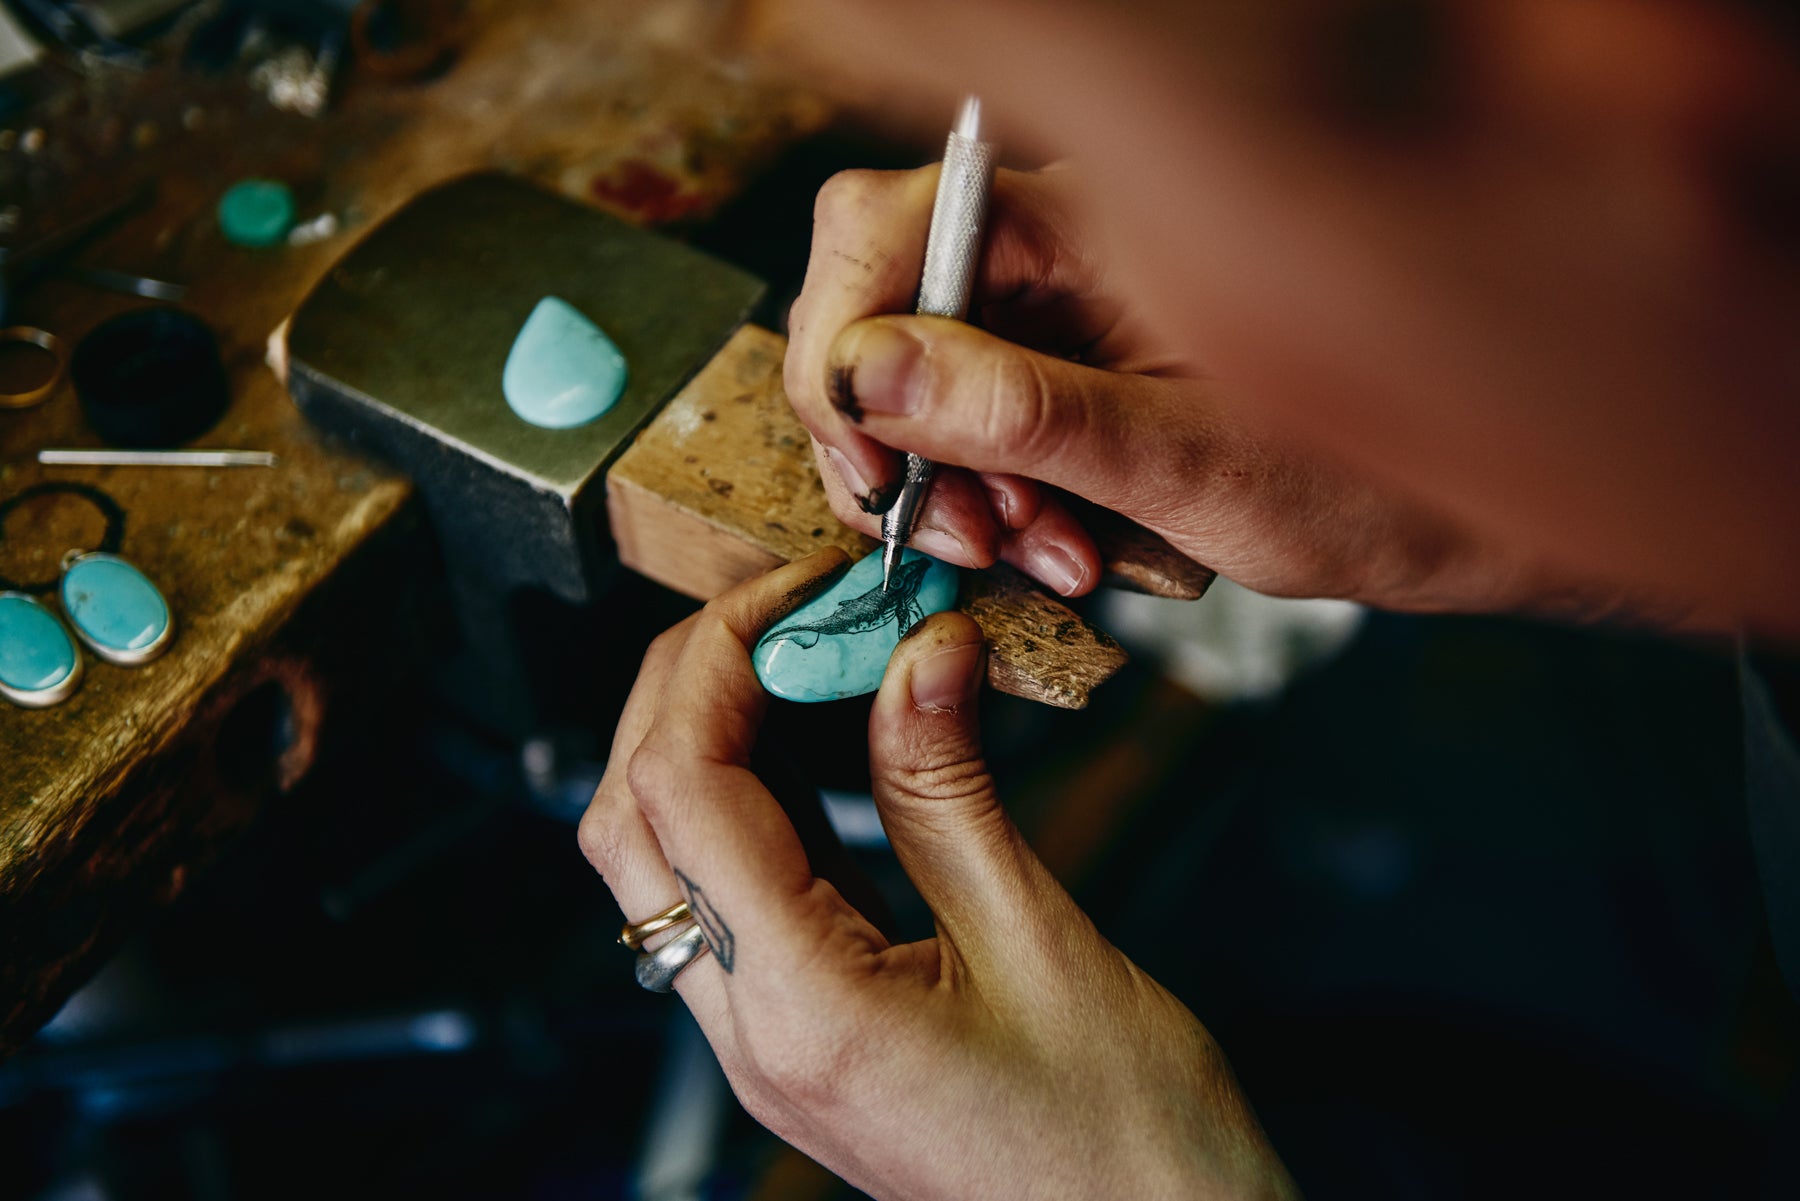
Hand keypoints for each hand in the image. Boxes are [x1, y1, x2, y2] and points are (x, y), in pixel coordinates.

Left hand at [578, 550, 1298, 1199]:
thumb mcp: (1043, 941)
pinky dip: (760, 804)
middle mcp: (752, 1036)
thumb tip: (914, 651)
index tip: (800, 587)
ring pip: (670, 862)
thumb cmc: (1130, 1149)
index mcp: (800, 1010)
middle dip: (688, 689)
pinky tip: (825, 750)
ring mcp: (767, 1045)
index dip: (723, 661)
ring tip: (809, 661)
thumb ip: (951, 787)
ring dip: (715, 744)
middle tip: (787, 609)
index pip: (686, 789)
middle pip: (637, 822)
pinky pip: (737, 900)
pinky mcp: (803, 1040)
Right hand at [784, 165, 1596, 614]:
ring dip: (957, 491)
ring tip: (1049, 554)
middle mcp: (1064, 256)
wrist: (1456, 526)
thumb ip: (1024, 413)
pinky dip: (1001, 510)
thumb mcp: (1187, 459)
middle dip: (900, 439)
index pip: (888, 226)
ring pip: (922, 390)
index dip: (843, 337)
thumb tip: (868, 372)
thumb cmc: (1373, 475)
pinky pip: (979, 441)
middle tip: (960, 534)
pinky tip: (1070, 550)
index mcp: (1095, 222)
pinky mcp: (1074, 387)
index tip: (864, 457)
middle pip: (887, 310)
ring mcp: (1065, 323)